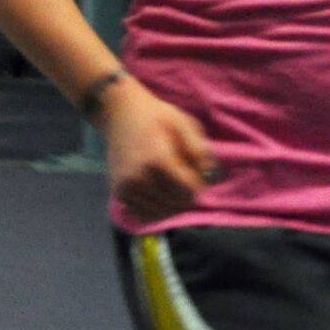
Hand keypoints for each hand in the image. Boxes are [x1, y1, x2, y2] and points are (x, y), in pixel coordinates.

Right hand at [104, 78, 218, 224]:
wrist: (119, 114)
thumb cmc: (157, 117)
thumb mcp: (185, 124)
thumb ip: (200, 151)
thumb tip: (210, 178)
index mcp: (158, 161)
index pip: (190, 191)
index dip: (200, 184)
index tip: (197, 171)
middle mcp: (139, 178)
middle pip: (177, 204)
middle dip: (187, 194)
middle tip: (184, 175)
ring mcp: (127, 188)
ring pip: (162, 212)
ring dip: (172, 203)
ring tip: (171, 183)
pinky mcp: (119, 193)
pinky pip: (144, 215)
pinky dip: (156, 210)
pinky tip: (159, 196)